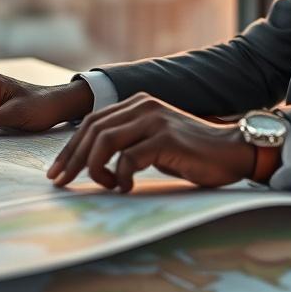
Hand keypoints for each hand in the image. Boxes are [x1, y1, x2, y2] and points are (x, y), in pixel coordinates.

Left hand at [46, 92, 257, 191]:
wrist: (232, 151)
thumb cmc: (191, 153)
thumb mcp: (153, 141)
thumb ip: (127, 143)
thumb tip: (91, 163)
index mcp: (138, 103)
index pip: (92, 122)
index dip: (70, 147)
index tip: (57, 171)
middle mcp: (144, 105)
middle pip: (93, 130)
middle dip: (72, 159)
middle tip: (61, 183)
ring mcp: (155, 120)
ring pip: (105, 141)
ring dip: (95, 168)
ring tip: (103, 186)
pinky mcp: (166, 138)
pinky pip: (129, 158)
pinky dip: (120, 177)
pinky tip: (127, 188)